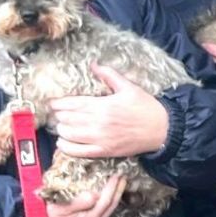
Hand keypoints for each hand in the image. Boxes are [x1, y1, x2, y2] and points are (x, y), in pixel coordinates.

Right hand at [46, 174, 124, 216]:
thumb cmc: (43, 214)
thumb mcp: (60, 206)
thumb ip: (79, 202)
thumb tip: (95, 195)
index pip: (106, 201)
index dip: (113, 187)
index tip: (117, 174)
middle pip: (110, 206)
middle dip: (118, 191)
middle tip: (122, 176)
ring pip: (107, 210)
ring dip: (114, 196)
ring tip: (118, 184)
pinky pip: (101, 213)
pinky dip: (106, 202)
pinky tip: (106, 194)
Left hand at [50, 66, 168, 157]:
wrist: (162, 130)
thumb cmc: (146, 108)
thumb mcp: (129, 87)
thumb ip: (109, 75)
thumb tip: (93, 64)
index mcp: (104, 105)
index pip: (72, 104)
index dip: (58, 103)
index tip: (53, 103)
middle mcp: (99, 123)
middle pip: (67, 119)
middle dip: (59, 116)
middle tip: (59, 113)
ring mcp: (101, 139)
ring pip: (68, 134)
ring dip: (62, 129)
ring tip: (63, 125)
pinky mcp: (104, 151)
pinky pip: (77, 152)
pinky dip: (66, 147)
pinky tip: (64, 142)